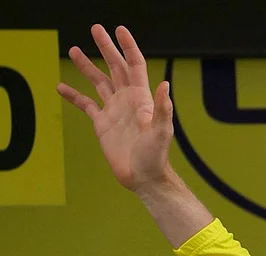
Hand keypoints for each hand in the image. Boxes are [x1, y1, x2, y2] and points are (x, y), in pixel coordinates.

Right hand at [56, 25, 174, 193]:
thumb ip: (163, 109)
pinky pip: (86, 104)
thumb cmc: (156, 156)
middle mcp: (127, 100)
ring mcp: (114, 110)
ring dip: (87, 66)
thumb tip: (165, 85)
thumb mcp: (162, 132)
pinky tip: (61, 87)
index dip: (128, 47)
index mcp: (141, 98)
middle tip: (96, 28)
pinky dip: (74, 95)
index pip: (135, 66)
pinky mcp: (102, 124)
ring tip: (75, 50)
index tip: (119, 30)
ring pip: (99, 82)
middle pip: (115, 67)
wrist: (143, 177)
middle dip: (106, 48)